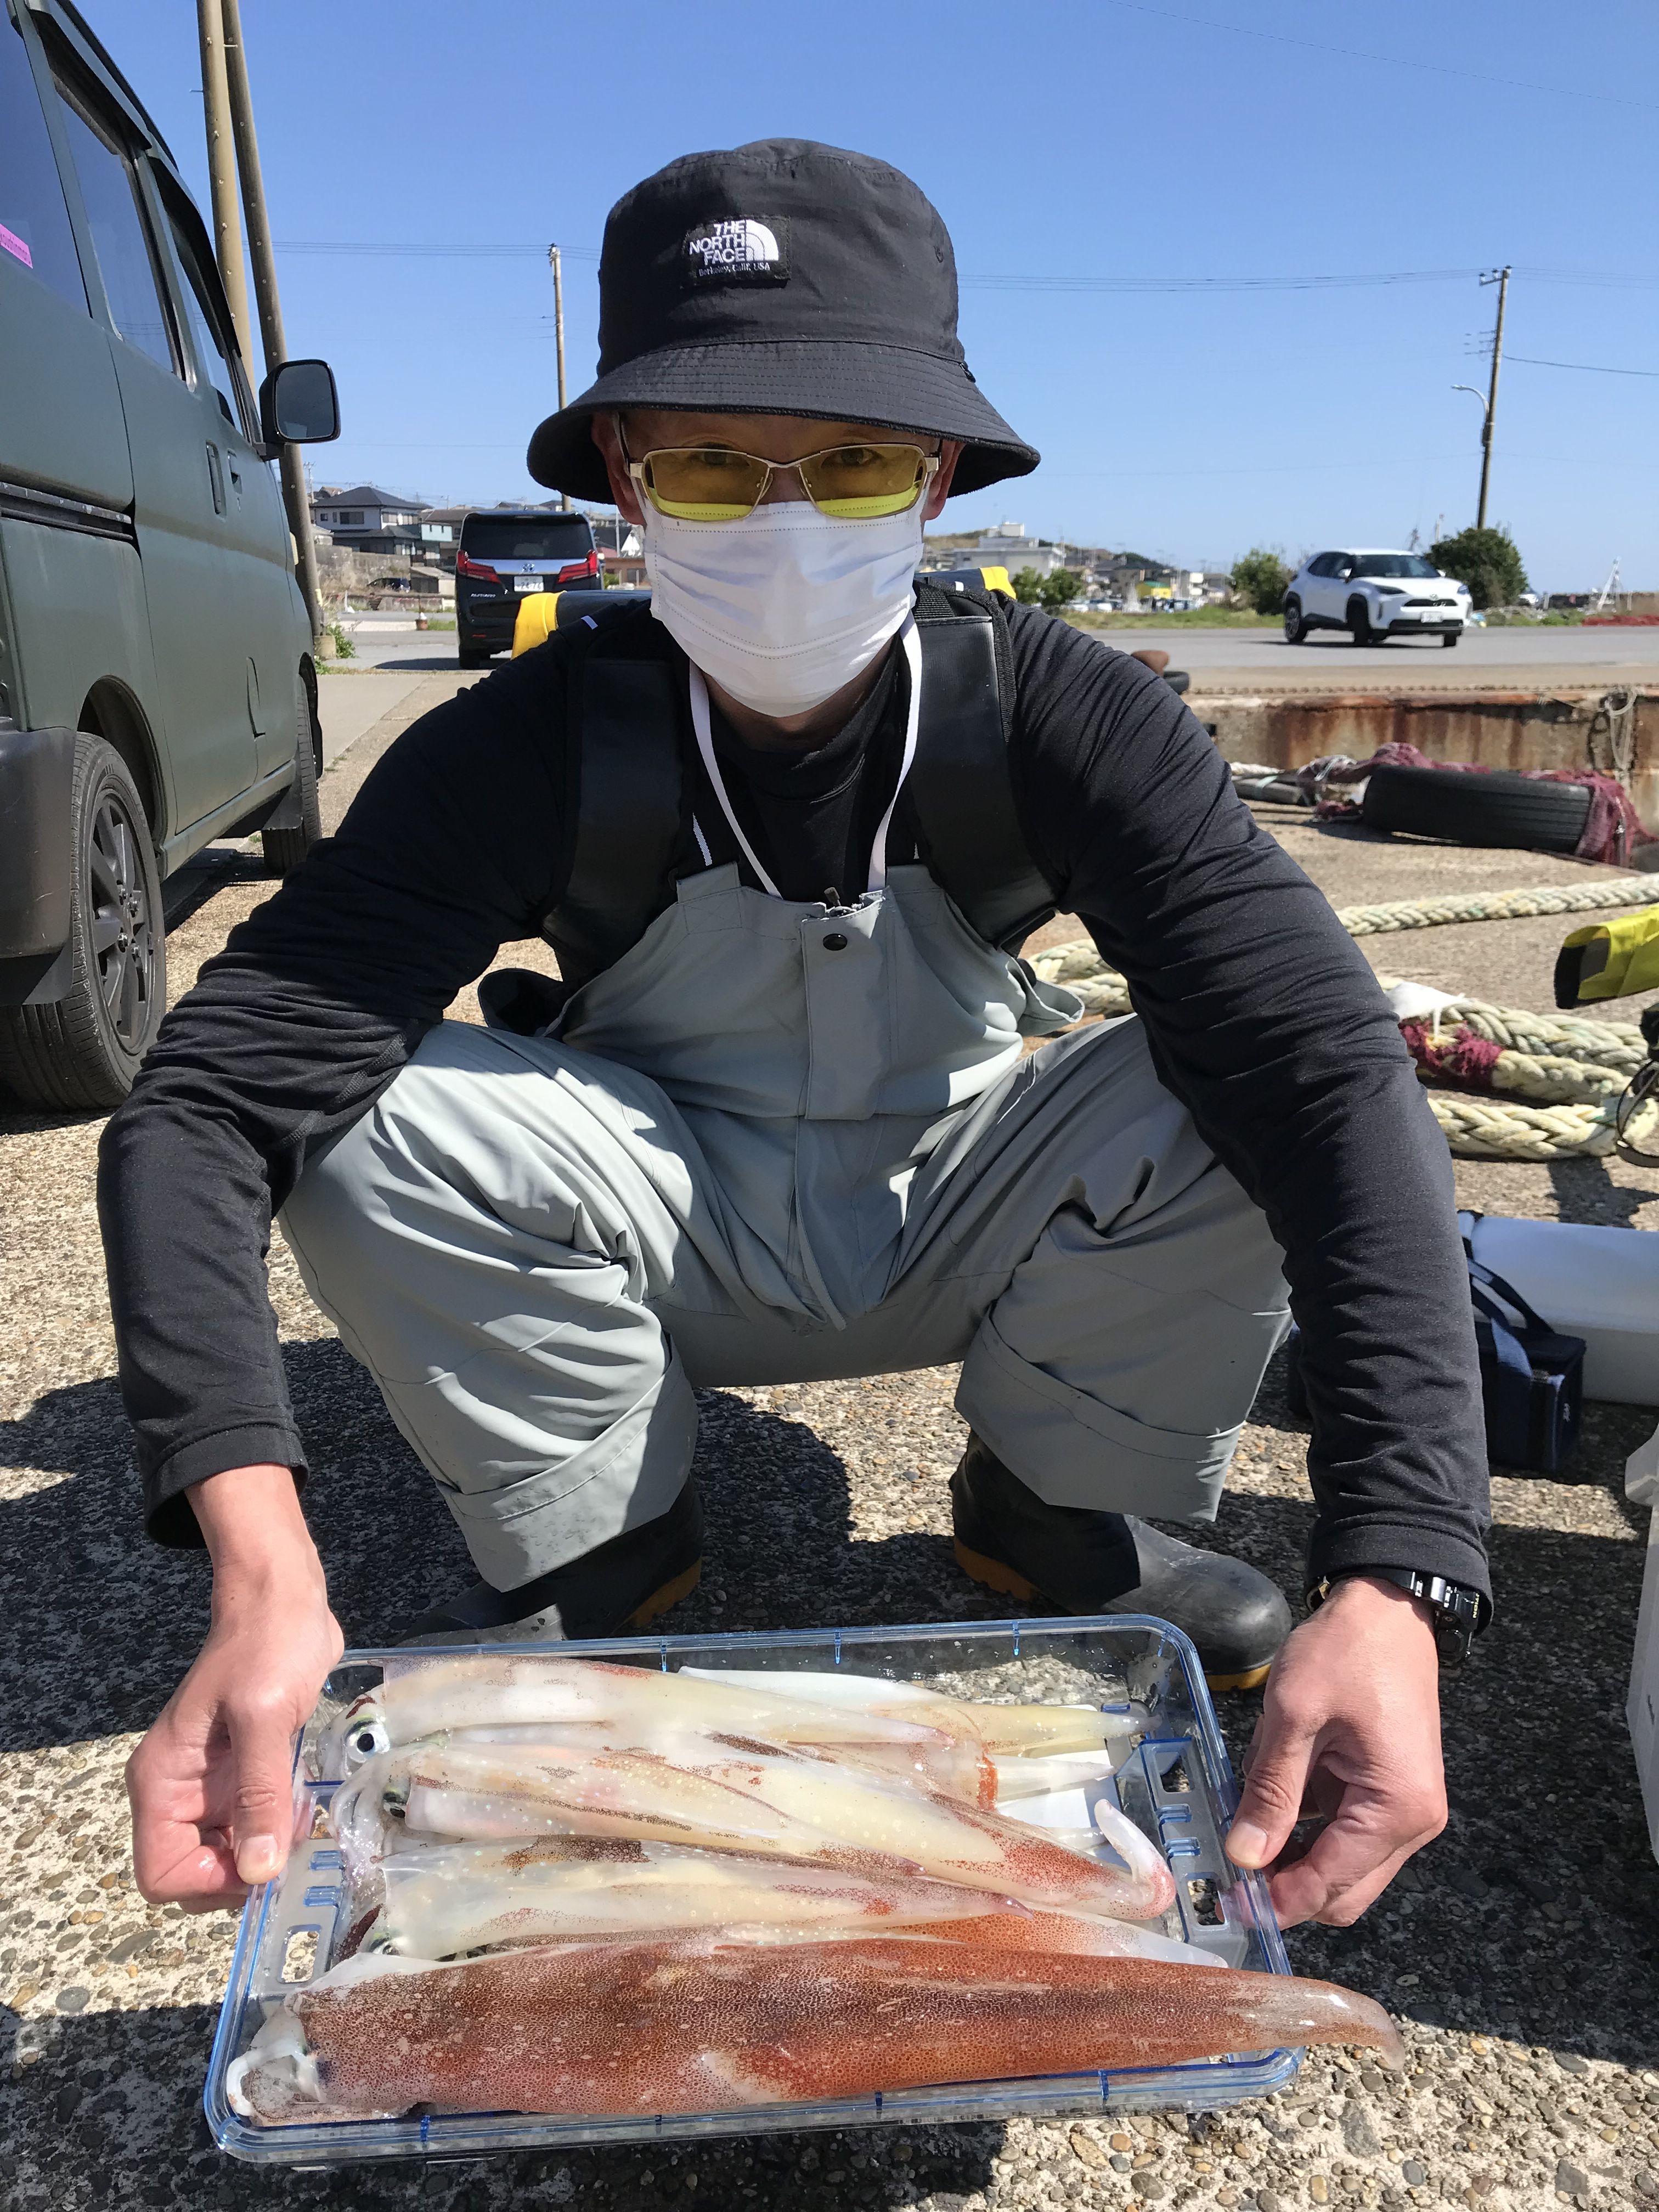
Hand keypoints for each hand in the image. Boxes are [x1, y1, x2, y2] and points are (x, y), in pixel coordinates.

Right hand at [125, 1465, 342, 1910]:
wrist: (284, 1600)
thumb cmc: (268, 1647)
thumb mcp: (265, 1719)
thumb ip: (260, 1795)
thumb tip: (258, 1872)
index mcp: (163, 1782)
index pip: (161, 1873)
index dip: (210, 1881)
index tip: (262, 1858)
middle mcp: (180, 1792)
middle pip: (195, 1873)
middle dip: (242, 1870)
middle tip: (289, 1840)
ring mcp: (212, 1786)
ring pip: (228, 1855)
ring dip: (266, 1851)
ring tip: (301, 1820)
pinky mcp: (243, 1775)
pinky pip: (253, 1826)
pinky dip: (278, 1828)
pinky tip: (304, 1806)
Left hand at [1224, 1574, 1445, 1926]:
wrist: (1388, 1608)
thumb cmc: (1347, 1651)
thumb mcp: (1295, 1715)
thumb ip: (1270, 1790)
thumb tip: (1244, 1857)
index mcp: (1397, 1808)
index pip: (1331, 1884)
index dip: (1277, 1901)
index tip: (1228, 1902)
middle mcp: (1411, 1822)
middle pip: (1341, 1891)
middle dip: (1285, 1888)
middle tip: (1227, 1869)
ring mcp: (1401, 1809)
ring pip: (1340, 1867)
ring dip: (1291, 1858)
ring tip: (1240, 1827)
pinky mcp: (1385, 1793)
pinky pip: (1340, 1833)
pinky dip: (1302, 1830)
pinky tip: (1264, 1804)